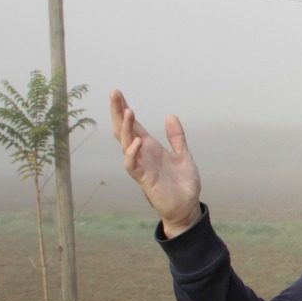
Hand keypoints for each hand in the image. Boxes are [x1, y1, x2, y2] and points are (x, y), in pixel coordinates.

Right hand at [111, 89, 202, 236]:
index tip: (117, 93)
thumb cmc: (182, 183)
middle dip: (118, 112)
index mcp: (150, 147)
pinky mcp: (144, 179)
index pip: (133, 125)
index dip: (124, 109)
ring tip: (128, 111)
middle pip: (125, 130)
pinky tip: (137, 141)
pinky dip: (132, 153)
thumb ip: (176, 137)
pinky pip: (132, 165)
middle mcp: (142, 154)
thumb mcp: (182, 155)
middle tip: (114, 93)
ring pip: (126, 144)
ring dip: (127, 128)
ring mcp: (141, 166)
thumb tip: (170, 116)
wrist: (187, 207)